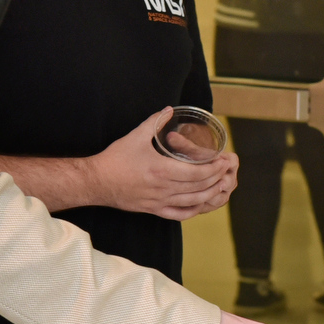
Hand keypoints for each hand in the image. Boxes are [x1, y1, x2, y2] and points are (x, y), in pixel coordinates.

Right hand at [91, 109, 237, 219]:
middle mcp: (163, 188)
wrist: (96, 181)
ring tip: (220, 185)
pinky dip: (193, 210)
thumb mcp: (136, 136)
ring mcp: (159, 202)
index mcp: (162, 170)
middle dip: (217, 179)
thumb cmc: (115, 158)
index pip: (198, 173)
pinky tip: (201, 204)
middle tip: (226, 170)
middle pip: (199, 187)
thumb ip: (154, 122)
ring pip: (193, 202)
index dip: (215, 168)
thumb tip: (168, 109)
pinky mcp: (153, 210)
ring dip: (210, 194)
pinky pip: (179, 214)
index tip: (224, 161)